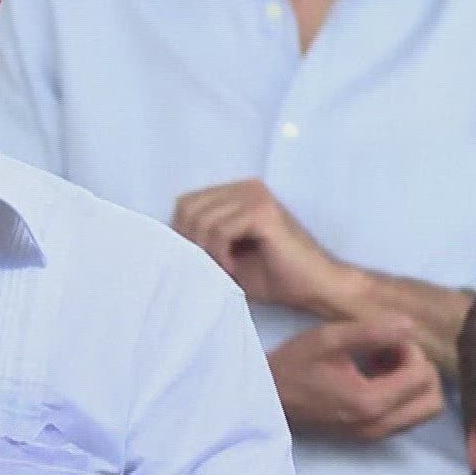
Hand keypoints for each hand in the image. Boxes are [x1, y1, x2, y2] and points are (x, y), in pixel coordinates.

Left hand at [172, 180, 359, 315]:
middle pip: (187, 208)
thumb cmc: (272, 276)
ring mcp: (256, 195)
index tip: (198, 264)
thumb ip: (198, 242)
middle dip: (191, 244)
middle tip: (210, 269)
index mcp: (236, 192)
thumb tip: (159, 243)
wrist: (316, 288)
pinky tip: (234, 269)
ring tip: (225, 272)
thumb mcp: (224, 256)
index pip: (185, 204)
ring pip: (201, 220)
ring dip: (206, 253)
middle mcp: (246, 186)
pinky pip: (220, 229)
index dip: (182, 236)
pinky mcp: (263, 211)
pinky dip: (220, 254)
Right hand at [270, 318, 445, 441]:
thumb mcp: (328, 338)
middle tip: (389, 353)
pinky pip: (405, 417)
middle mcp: (378, 425)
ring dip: (411, 384)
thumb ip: (373, 330)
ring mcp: (374, 435)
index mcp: (370, 402)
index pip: (422, 374)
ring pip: (422, 411)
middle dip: (418, 370)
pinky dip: (400, 396)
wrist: (265, 399)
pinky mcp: (368, 437)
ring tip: (381, 364)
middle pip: (433, 399)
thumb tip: (411, 325)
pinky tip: (372, 378)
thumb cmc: (293, 366)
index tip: (382, 341)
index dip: (409, 350)